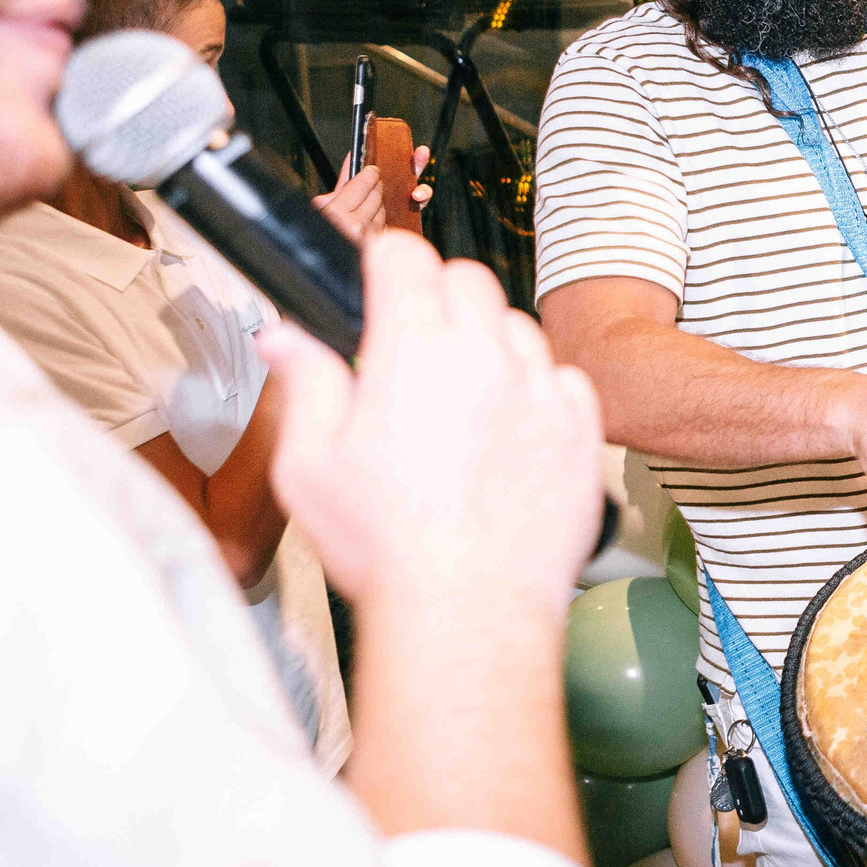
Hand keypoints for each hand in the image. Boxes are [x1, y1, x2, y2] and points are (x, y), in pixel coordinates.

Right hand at [258, 234, 604, 618]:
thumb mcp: (310, 466)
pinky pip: (565, 379)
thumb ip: (305, 386)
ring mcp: (543, 392)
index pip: (406, 256)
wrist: (470, 610)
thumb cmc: (386, 547)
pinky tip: (508, 431)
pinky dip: (538, 390)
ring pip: (519, 327)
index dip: (385, 261)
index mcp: (415, 352)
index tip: (377, 280)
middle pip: (469, 278)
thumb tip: (284, 338)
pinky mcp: (581, 431)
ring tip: (460, 398)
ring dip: (489, 344)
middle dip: (437, 296)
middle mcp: (487, 358)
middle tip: (414, 344)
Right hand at [315, 158, 385, 242]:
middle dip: (374, 187)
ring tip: (366, 204)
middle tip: (372, 182)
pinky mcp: (377, 249)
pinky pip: (383, 228)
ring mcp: (369, 239)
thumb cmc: (316, 238)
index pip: (362, 184)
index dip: (368, 174)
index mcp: (337, 214)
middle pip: (376, 196)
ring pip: (382, 211)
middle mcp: (356, 226)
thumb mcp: (319, 209)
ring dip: (377, 205)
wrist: (320, 269)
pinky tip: (368, 223)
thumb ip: (338, 188)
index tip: (371, 169)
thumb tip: (351, 165)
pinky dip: (378, 222)